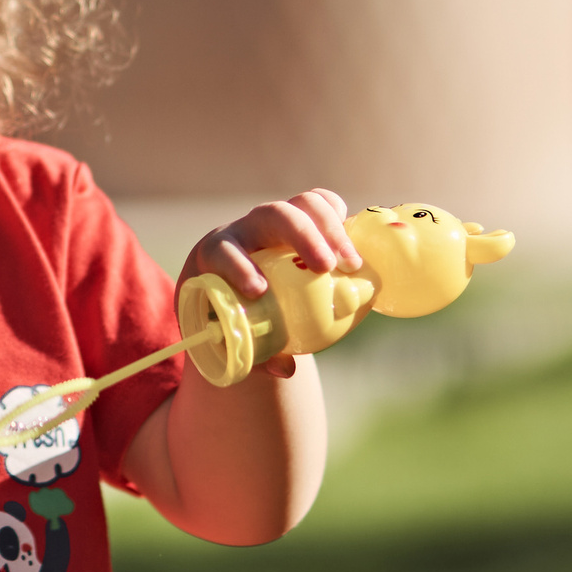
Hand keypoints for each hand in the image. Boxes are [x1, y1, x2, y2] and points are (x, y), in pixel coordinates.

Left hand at [180, 189, 358, 377]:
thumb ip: (253, 350)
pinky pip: (322, 203)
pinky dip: (340, 217)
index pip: (222, 251)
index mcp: (215, 254)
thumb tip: (285, 368)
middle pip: (272, 215)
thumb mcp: (230, 330)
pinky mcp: (301, 216)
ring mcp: (276, 218)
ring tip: (351, 264)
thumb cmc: (227, 310)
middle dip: (302, 236)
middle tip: (326, 268)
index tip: (259, 291)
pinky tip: (355, 246)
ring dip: (331, 230)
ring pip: (302, 204)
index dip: (238, 267)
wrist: (230, 279)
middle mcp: (246, 228)